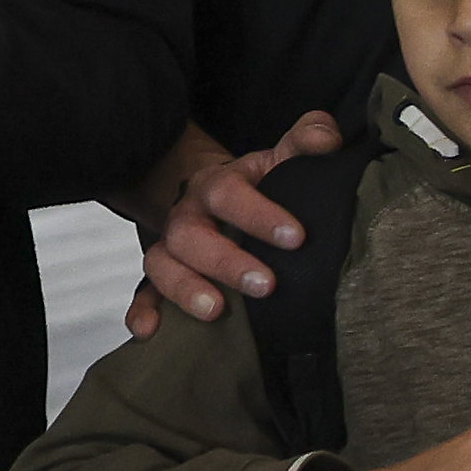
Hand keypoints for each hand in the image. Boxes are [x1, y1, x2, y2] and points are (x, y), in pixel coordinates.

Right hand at [128, 112, 343, 334]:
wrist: (211, 196)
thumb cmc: (258, 184)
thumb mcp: (281, 158)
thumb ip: (306, 141)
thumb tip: (327, 138)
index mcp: (216, 186)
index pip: (230, 194)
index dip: (260, 215)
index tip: (298, 237)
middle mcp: (187, 217)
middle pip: (193, 237)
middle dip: (228, 262)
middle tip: (266, 285)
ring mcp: (170, 248)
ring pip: (163, 266)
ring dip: (185, 289)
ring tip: (215, 312)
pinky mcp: (160, 277)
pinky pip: (143, 294)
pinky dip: (143, 312)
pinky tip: (152, 332)